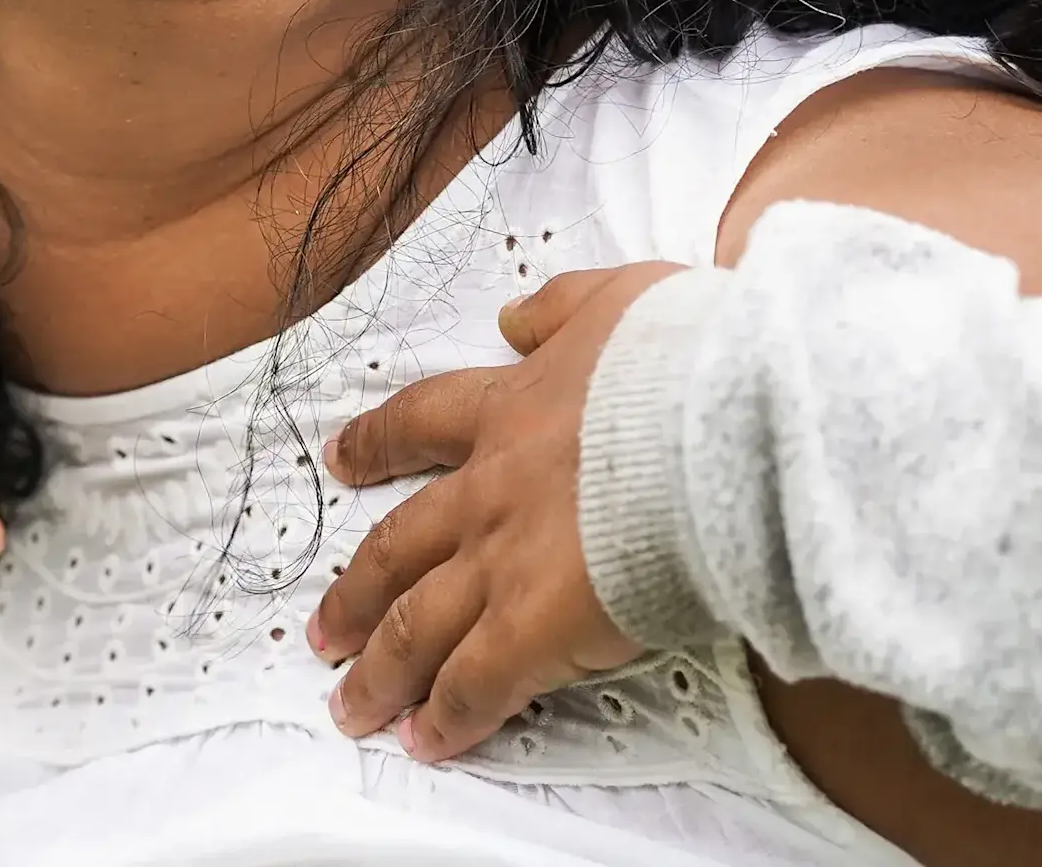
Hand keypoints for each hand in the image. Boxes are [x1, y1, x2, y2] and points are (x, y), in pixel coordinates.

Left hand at [309, 263, 678, 759]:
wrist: (719, 424)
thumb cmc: (688, 362)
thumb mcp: (618, 300)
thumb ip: (561, 309)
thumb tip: (517, 315)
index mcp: (510, 408)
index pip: (422, 424)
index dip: (376, 444)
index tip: (342, 460)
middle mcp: (489, 490)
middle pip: (397, 547)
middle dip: (356, 593)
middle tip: (323, 629)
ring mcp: (503, 563)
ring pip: (416, 625)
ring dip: (380, 670)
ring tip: (353, 705)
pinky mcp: (533, 628)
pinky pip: (474, 685)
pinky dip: (446, 718)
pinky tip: (427, 742)